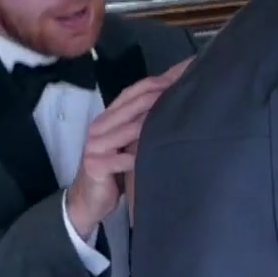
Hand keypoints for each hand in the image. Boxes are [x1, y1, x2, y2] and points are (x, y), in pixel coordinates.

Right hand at [65, 58, 191, 236]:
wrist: (88, 200)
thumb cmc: (113, 169)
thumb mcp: (127, 144)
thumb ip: (142, 125)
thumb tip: (173, 103)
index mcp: (108, 116)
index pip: (134, 92)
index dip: (159, 82)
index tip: (184, 76)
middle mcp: (100, 126)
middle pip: (135, 105)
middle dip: (162, 97)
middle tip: (189, 92)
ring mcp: (96, 145)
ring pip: (132, 129)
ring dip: (156, 124)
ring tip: (181, 120)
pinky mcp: (96, 165)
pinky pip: (125, 158)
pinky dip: (142, 157)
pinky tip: (161, 156)